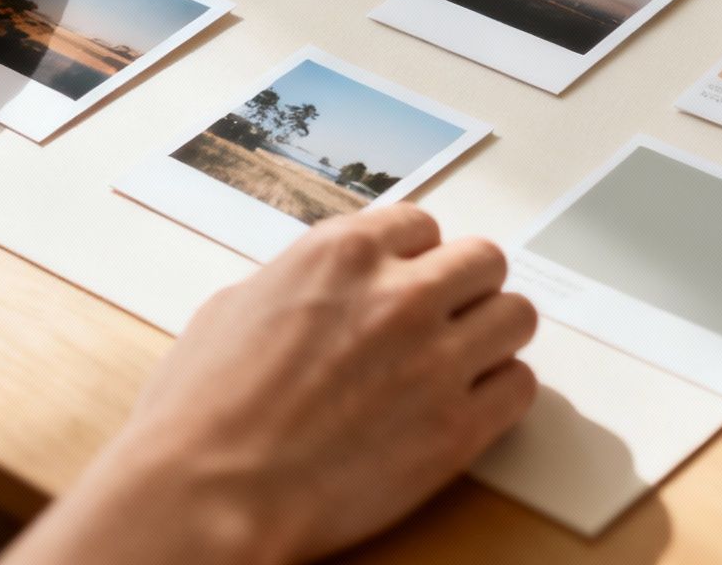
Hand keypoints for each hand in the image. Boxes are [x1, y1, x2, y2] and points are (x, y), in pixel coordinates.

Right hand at [5, 206, 539, 564]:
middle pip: (484, 261)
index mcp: (342, 254)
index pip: (422, 226)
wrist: (208, 495)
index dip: (417, 259)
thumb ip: (300, 285)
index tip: (412, 281)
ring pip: (516, 316)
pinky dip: (501, 394)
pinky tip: (471, 407)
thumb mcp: (235, 308)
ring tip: (466, 362)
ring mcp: (435, 360)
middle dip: (466, 289)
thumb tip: (323, 292)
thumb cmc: (201, 415)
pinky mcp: (457, 428)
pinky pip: (520, 387)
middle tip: (448, 320)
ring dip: (493, 336)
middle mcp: (398, 295)